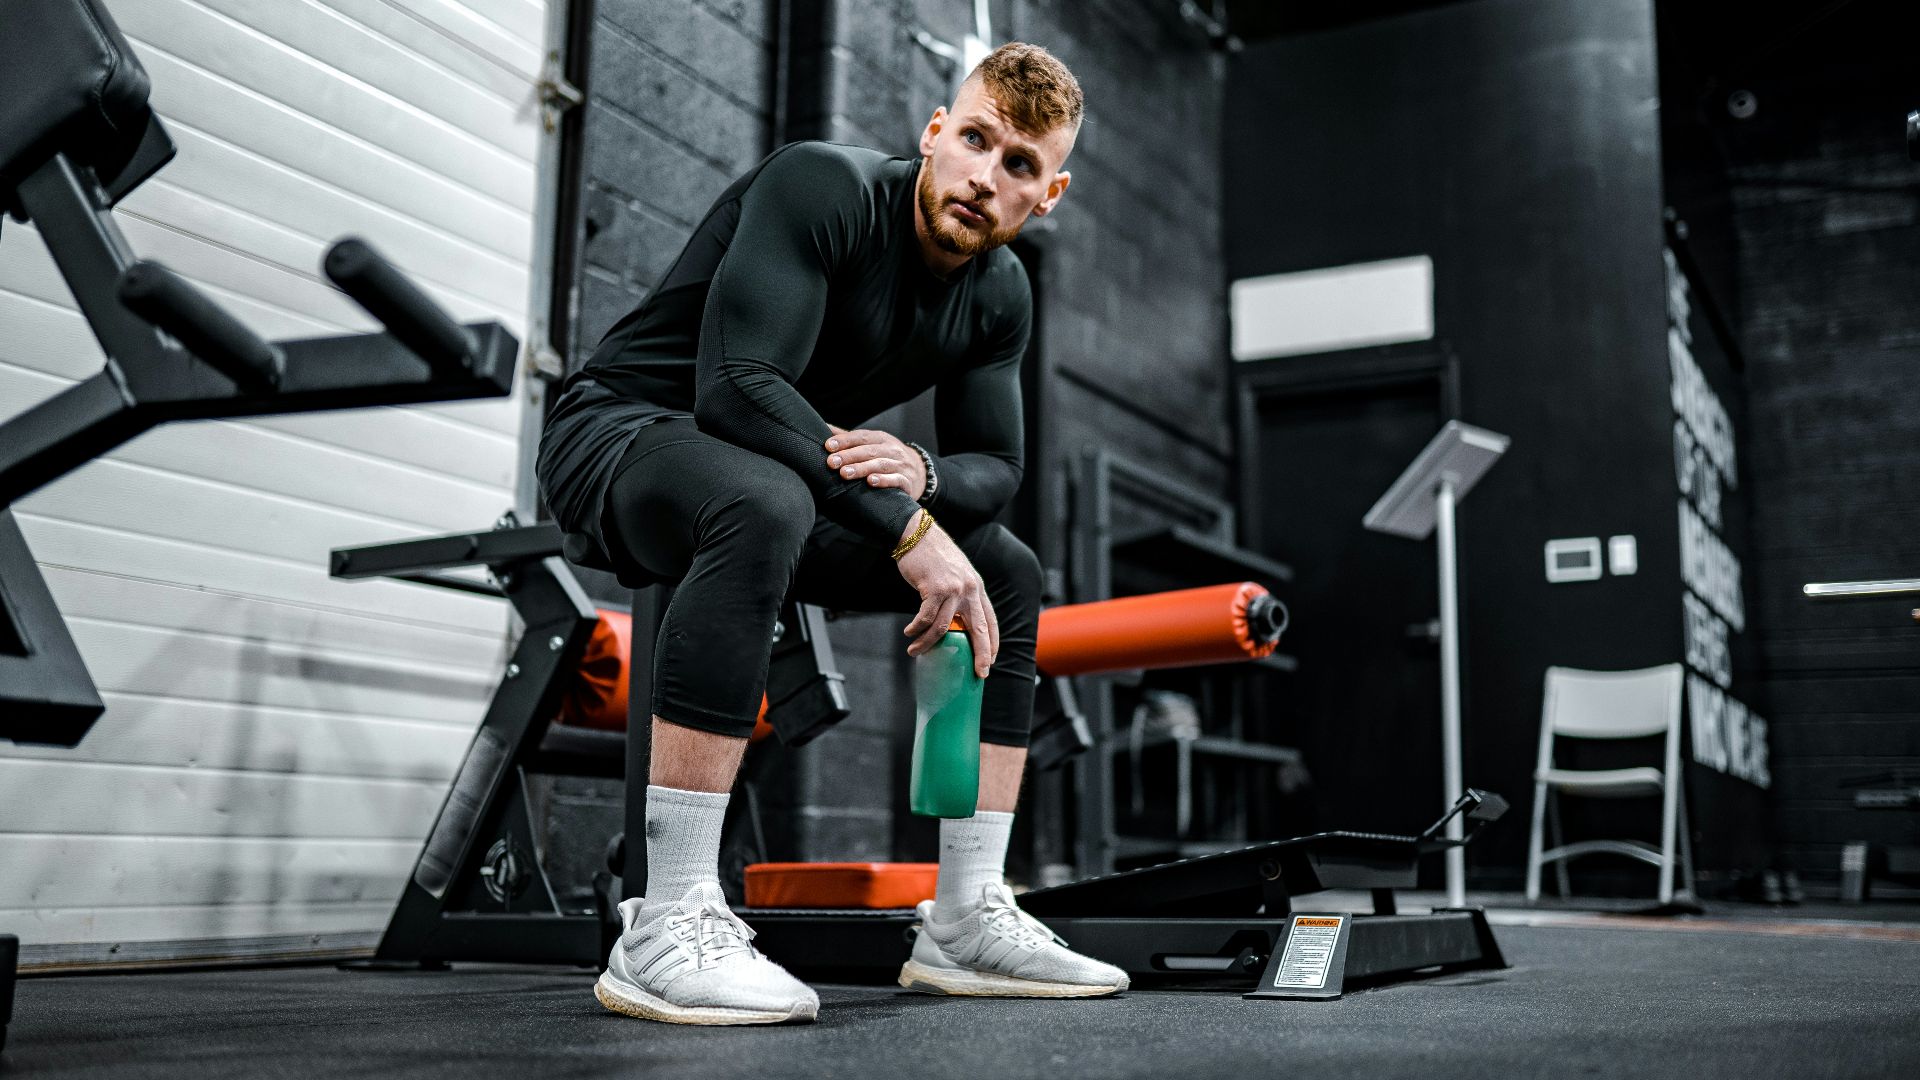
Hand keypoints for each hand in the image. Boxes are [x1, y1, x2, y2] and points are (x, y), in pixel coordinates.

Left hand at [824, 424, 926, 501]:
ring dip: (862, 468)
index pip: (861, 437)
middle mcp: (891, 449)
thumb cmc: (888, 457)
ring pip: (880, 465)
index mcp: (881, 438)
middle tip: (832, 463)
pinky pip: (896, 480)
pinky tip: (871, 482)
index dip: (844, 441)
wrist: (920, 473)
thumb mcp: (872, 444)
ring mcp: (900, 465)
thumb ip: (849, 439)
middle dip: (849, 456)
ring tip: (844, 474)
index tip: (828, 446)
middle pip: (869, 451)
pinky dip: (884, 480)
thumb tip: (824, 428)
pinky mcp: (907, 481)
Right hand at [894, 510, 997, 676]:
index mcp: (977, 588)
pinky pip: (926, 617)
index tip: (992, 660)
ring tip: (914, 651)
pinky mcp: (934, 588)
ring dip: (928, 643)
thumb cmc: (933, 557)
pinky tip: (909, 633)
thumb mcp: (955, 575)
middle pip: (979, 629)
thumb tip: (954, 624)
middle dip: (981, 654)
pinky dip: (916, 629)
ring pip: (944, 628)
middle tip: (979, 673)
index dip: (993, 642)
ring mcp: (953, 589)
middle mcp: (970, 589)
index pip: (990, 620)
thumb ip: (960, 596)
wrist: (917, 534)